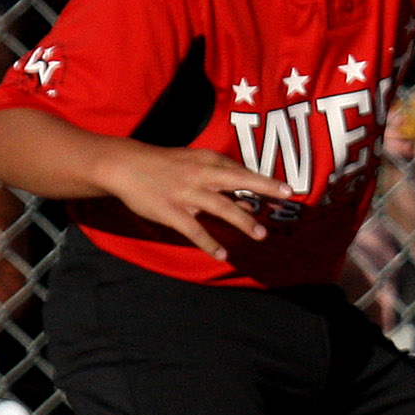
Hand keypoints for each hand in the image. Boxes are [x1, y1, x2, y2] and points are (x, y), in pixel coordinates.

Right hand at [99, 144, 291, 261]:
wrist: (125, 166)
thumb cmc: (166, 165)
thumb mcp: (195, 164)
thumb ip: (221, 179)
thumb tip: (248, 199)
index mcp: (207, 161)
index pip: (241, 171)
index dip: (265, 181)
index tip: (288, 191)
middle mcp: (201, 174)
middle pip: (238, 180)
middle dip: (264, 188)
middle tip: (286, 199)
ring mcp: (186, 193)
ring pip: (221, 207)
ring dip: (243, 221)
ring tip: (261, 234)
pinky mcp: (172, 211)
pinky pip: (194, 230)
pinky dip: (209, 242)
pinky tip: (222, 253)